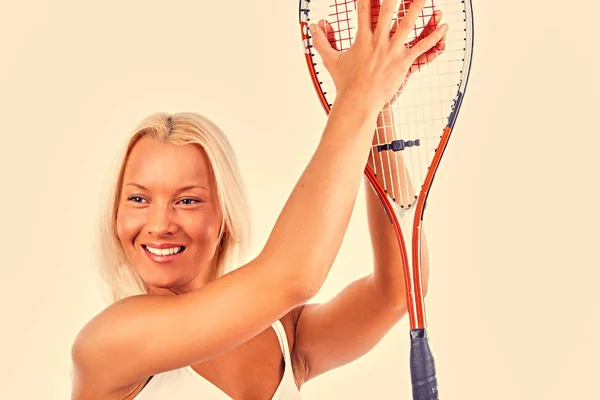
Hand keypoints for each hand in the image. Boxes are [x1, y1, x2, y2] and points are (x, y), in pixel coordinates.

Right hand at [309, 0, 447, 111]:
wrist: (358, 103)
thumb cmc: (346, 83)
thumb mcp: (331, 60)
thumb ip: (321, 41)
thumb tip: (312, 26)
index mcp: (362, 38)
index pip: (363, 9)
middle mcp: (378, 41)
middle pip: (387, 10)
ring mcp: (392, 51)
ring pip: (408, 24)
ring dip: (418, 7)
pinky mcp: (403, 63)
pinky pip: (421, 47)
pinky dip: (434, 37)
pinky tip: (444, 27)